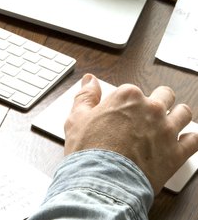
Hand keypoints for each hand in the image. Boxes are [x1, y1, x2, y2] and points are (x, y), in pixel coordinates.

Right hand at [64, 74, 197, 193]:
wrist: (101, 182)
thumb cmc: (88, 151)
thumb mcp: (76, 119)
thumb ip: (85, 96)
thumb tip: (90, 80)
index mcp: (127, 97)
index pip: (131, 90)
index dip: (125, 102)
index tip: (119, 113)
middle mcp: (150, 109)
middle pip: (164, 95)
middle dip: (157, 102)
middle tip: (146, 115)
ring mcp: (166, 130)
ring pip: (183, 113)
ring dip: (177, 115)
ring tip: (167, 124)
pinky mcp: (177, 152)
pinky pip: (194, 140)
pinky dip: (189, 139)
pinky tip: (182, 141)